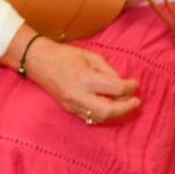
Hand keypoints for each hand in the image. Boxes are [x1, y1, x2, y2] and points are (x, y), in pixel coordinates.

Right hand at [24, 37, 142, 123]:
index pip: (116, 88)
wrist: (38, 61)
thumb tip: (122, 83)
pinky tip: (110, 107)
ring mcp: (72, 104)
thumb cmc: (65, 55)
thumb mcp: (91, 56)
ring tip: (124, 103)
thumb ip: (108, 70)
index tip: (135, 83)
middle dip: (126, 108)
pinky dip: (103, 114)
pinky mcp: (68, 109)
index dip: (130, 87)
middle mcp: (79, 95)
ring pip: (99, 117)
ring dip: (116, 113)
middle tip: (136, 101)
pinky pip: (90, 117)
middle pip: (108, 110)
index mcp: (86, 79)